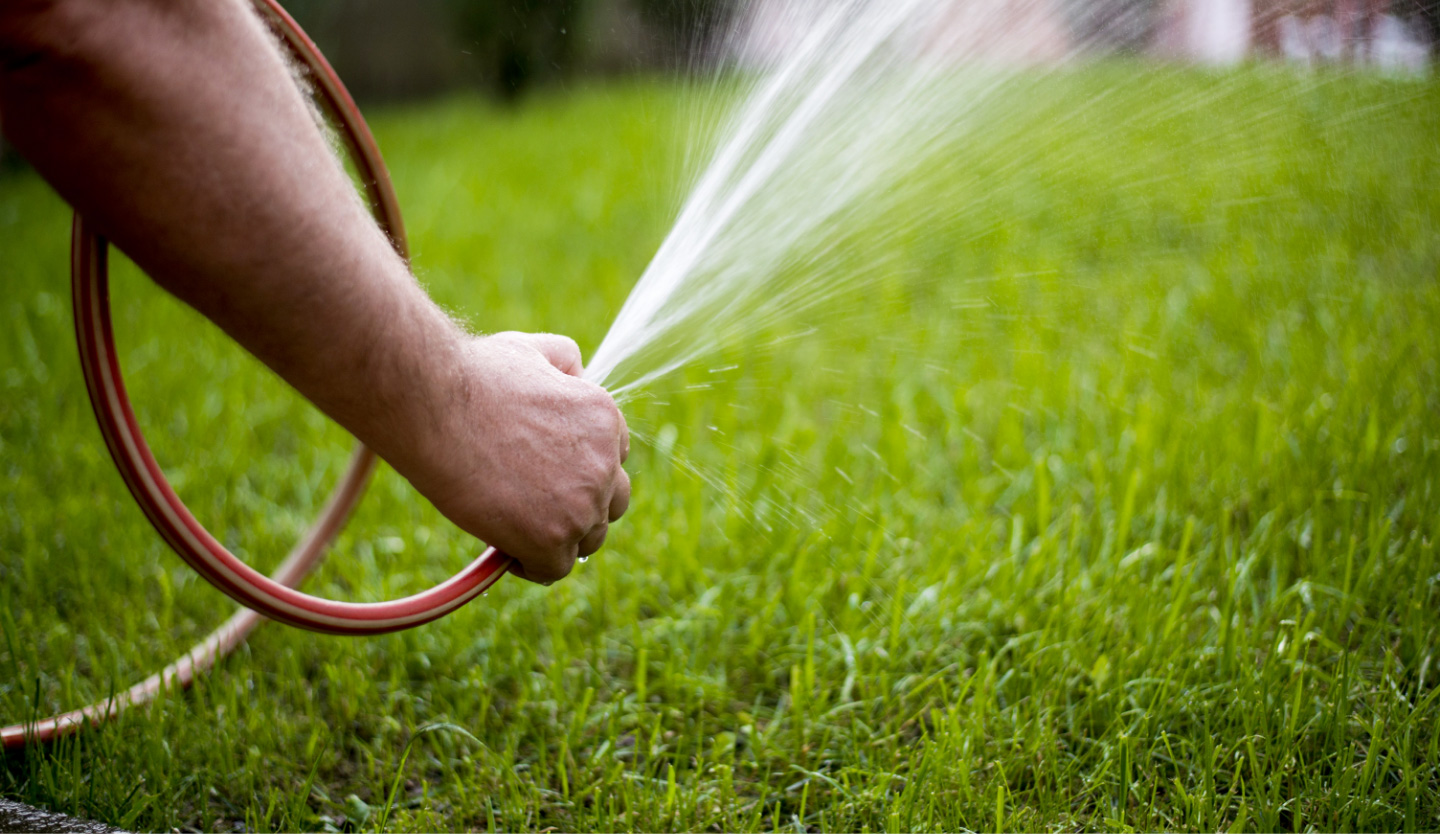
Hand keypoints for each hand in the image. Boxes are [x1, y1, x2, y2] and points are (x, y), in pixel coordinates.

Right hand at [395, 331, 629, 583]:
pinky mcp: (552, 538)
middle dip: (577, 508)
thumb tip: (577, 372)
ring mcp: (582, 504)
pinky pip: (554, 569)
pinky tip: (503, 546)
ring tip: (515, 524)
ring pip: (586, 541)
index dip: (580, 472)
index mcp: (606, 419)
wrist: (435, 404)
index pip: (614, 461)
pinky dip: (529, 564)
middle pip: (610, 505)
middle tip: (534, 505)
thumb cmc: (474, 375)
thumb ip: (564, 360)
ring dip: (556, 537)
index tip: (548, 478)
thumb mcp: (532, 349)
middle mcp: (605, 463)